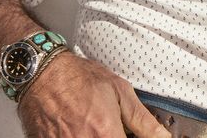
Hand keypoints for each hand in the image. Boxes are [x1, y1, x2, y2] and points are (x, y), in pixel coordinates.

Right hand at [17, 50, 171, 137]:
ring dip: (97, 136)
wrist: (43, 75)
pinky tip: (82, 128)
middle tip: (112, 129)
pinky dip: (81, 137)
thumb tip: (164, 137)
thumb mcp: (118, 91)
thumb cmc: (79, 79)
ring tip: (95, 127)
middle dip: (114, 136)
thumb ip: (143, 120)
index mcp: (106, 135)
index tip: (126, 135)